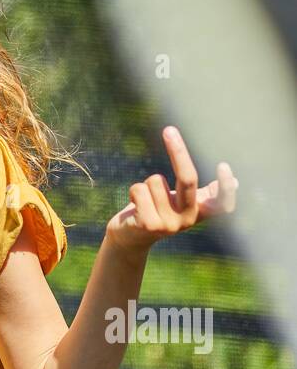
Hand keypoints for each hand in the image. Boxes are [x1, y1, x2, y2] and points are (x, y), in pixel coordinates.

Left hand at [106, 125, 238, 254]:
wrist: (130, 238)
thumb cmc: (158, 212)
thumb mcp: (183, 202)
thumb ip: (206, 193)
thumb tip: (237, 182)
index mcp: (199, 211)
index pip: (221, 204)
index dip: (225, 188)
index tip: (223, 167)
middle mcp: (188, 220)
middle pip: (188, 180)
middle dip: (178, 151)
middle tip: (169, 130)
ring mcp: (169, 224)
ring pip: (156, 180)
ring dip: (146, 185)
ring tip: (145, 200)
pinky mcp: (149, 225)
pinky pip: (140, 189)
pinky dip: (134, 191)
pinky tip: (134, 206)